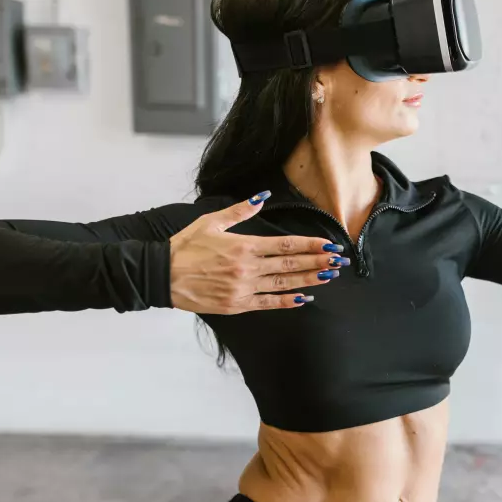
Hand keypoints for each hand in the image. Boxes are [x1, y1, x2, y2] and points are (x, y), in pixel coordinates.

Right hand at [168, 192, 347, 313]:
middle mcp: (248, 268)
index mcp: (244, 246)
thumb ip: (240, 210)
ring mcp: (243, 289)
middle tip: (339, 261)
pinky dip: (287, 301)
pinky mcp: (237, 305)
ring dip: (309, 280)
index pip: (286, 244)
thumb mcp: (211, 221)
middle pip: (290, 264)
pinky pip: (268, 303)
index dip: (311, 245)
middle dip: (318, 262)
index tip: (329, 245)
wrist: (162, 275)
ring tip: (329, 276)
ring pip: (284, 283)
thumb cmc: (185, 246)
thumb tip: (262, 196)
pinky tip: (304, 298)